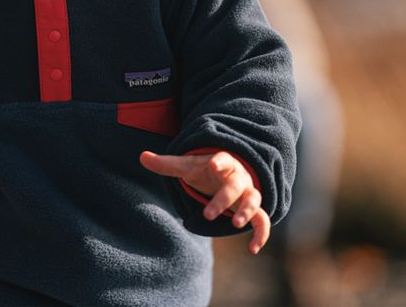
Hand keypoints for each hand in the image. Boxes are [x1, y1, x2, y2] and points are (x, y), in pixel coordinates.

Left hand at [139, 150, 270, 253]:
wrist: (227, 173)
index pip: (224, 159)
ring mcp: (247, 193)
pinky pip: (263, 220)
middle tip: (208, 214)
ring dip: (246, 212)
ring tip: (235, 225)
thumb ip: (167, 164)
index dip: (220, 162)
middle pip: (236, 186)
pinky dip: (261, 233)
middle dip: (224, 199)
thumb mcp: (187, 166)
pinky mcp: (253, 209)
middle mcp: (238, 177)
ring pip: (253, 200)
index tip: (214, 165)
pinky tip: (253, 249)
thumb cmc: (205, 170)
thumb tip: (142, 156)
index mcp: (223, 163)